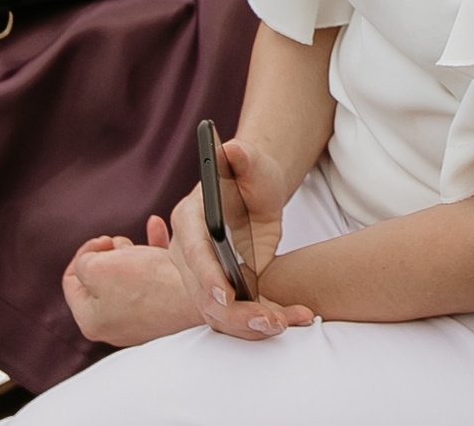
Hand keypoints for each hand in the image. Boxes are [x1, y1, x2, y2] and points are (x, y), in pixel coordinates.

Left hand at [62, 230, 201, 347]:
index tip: (104, 240)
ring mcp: (139, 319)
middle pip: (100, 279)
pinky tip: (158, 231)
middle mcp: (113, 325)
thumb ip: (83, 262)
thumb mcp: (98, 267)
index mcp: (91, 320)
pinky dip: (151, 254)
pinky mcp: (163, 309)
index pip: (72, 281)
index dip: (84, 253)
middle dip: (110, 254)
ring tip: (140, 243)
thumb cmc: (150, 283)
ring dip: (132, 252)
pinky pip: (151, 278)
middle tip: (122, 245)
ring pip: (126, 276)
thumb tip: (90, 262)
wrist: (201, 293)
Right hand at [166, 136, 314, 339]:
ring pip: (216, 311)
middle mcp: (186, 252)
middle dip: (235, 311)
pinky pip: (232, 315)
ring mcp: (200, 275)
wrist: (256, 193)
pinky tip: (287, 320)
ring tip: (284, 322)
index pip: (192, 250)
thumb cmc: (252, 174)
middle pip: (202, 292)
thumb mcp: (252, 163)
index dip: (206, 274)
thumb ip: (242, 157)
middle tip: (271, 320)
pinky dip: (256, 324)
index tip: (226, 293)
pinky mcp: (218, 290)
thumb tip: (231, 149)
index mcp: (188, 219)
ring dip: (248, 324)